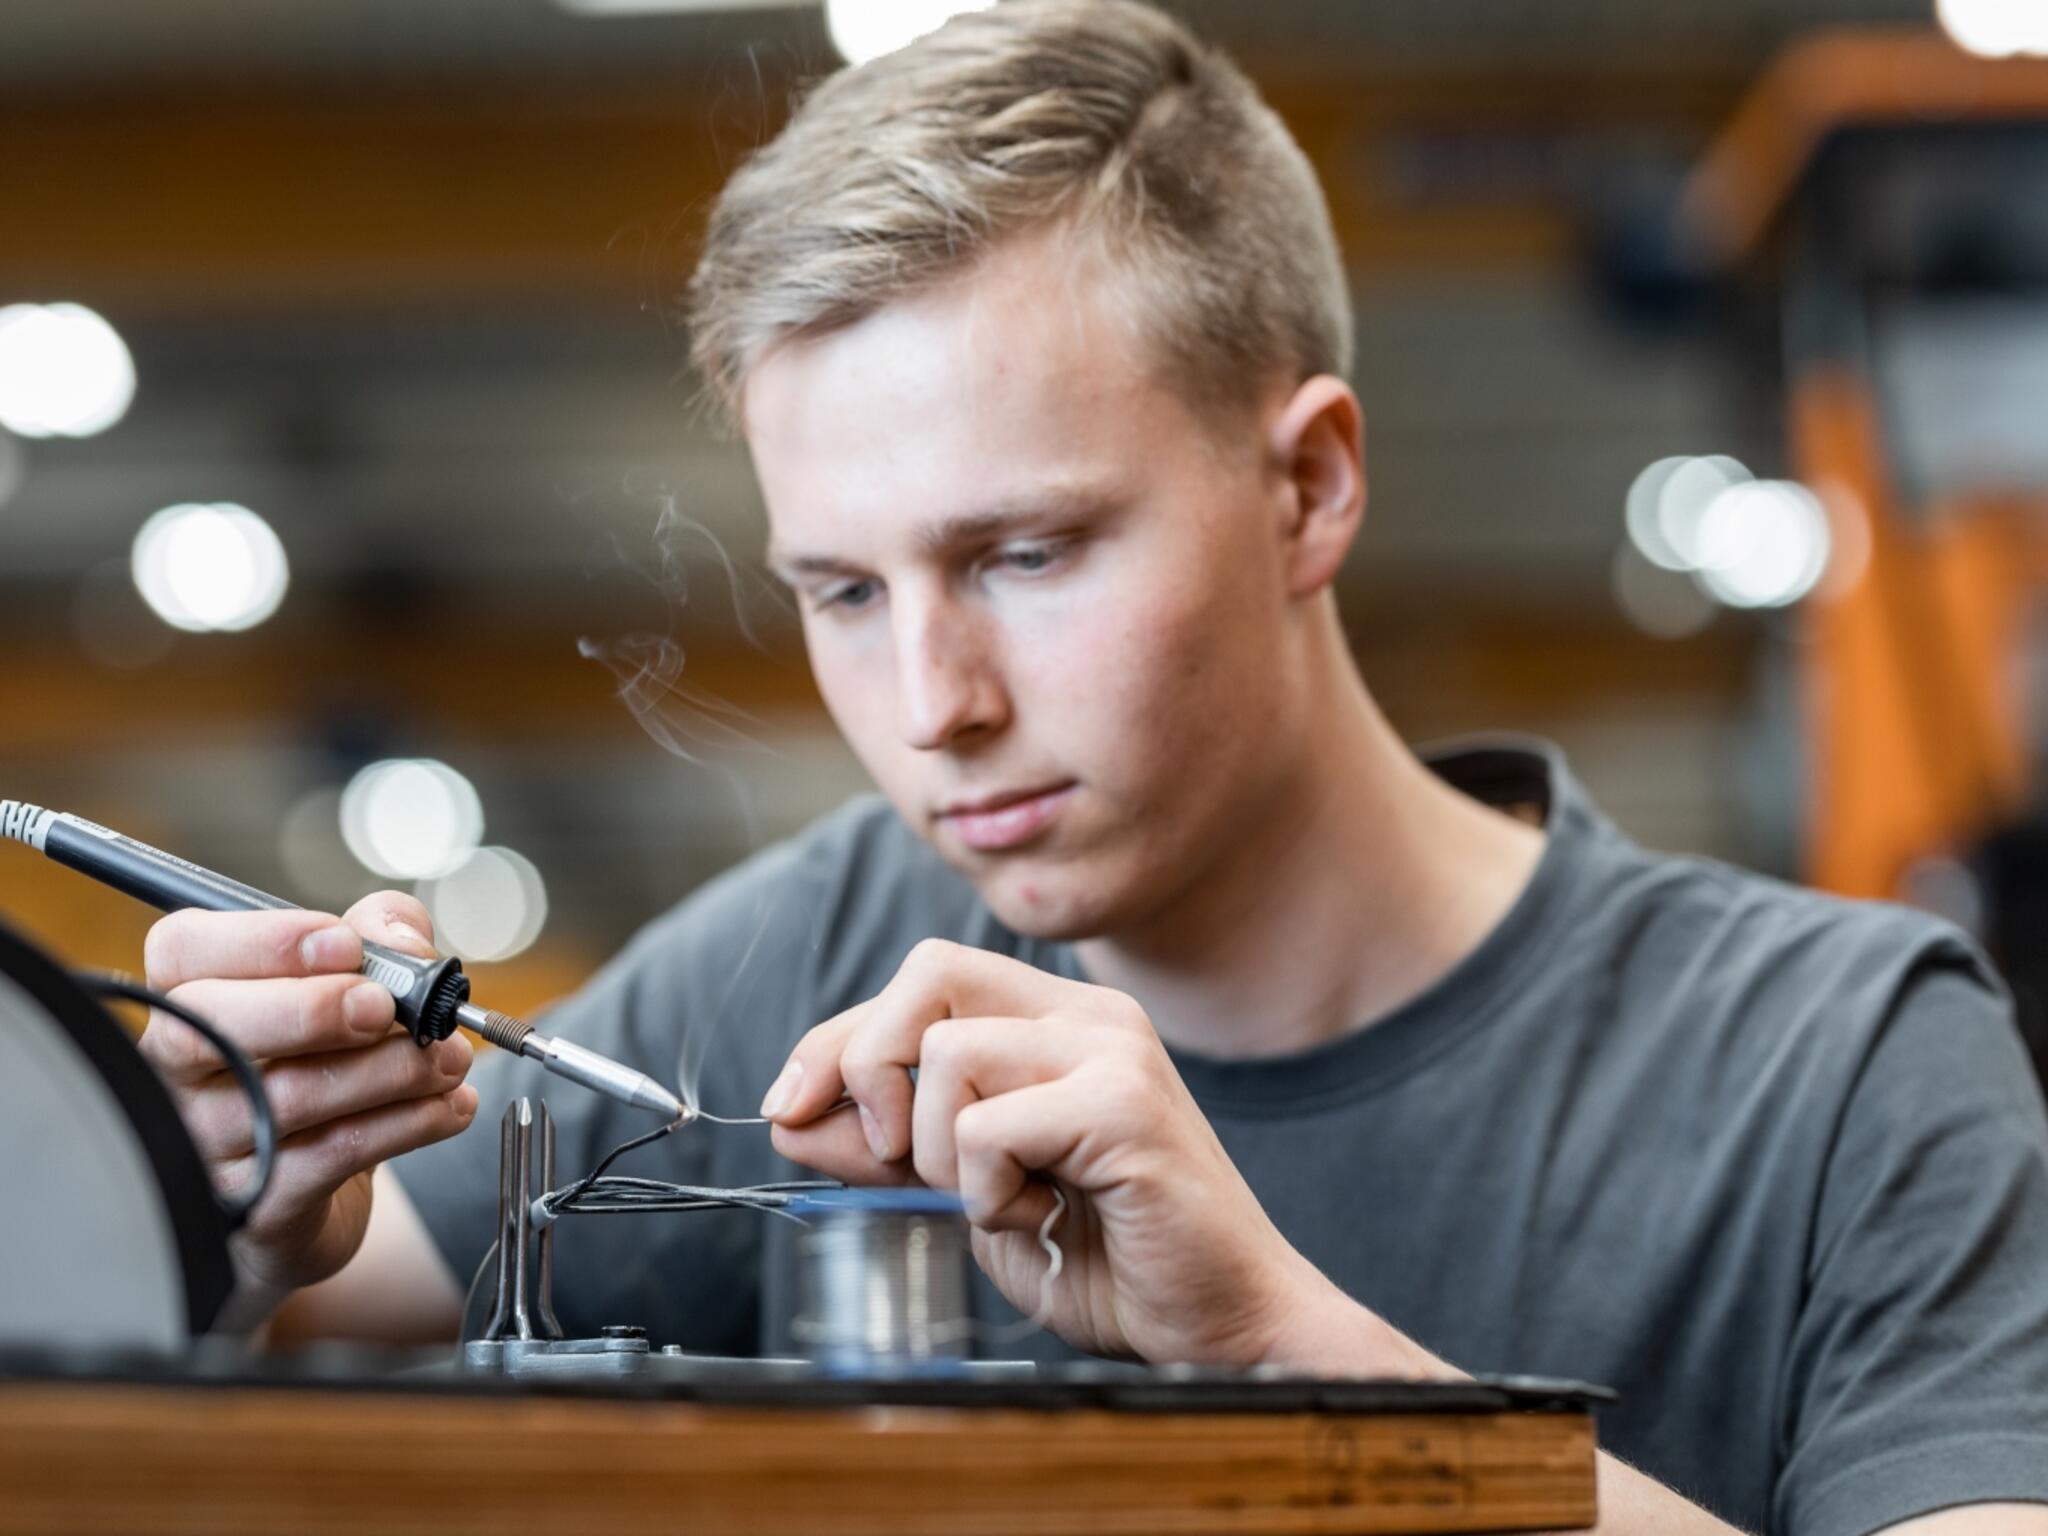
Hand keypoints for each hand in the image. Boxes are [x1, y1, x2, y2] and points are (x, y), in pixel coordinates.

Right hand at [139, 895, 478, 1297]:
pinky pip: (327, 1157)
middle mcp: (178, 1072)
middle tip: (384, 1006)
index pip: (182, 949)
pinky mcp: (254, 1203)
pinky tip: (448, 1106)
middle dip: (310, 1009)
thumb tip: (404, 943)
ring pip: (281, 1098)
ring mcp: (206, 1144)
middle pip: (205, 1027)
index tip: (345, 943)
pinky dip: (405, 1124)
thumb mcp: (357, 983)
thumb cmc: (323, 1067)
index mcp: (189, 998)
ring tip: (447, 1058)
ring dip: (386, 1071)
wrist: (317, 1193)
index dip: (263, 940)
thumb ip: (382, 935)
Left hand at [763, 939, 1425, 1371]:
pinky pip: (987, 1125)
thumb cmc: (1106, 1260)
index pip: (923, 980)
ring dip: (940, 1153)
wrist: (1217, 1328)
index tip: (788, 1106)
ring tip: (1005, 1201)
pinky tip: (1040, 1215)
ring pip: (948, 1053)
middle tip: (891, 1158)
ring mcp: (1111, 1050)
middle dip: (870, 1065)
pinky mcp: (1124, 1102)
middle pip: (928, 973)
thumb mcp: (968, 1196)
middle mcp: (1087, 1015)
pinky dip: (985, 1189)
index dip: (839, 1039)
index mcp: (1055, 1020)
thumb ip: (888, 1147)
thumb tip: (791, 1114)